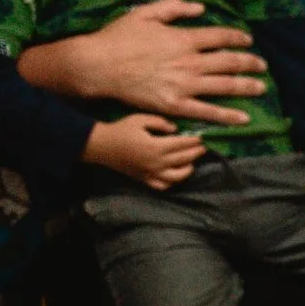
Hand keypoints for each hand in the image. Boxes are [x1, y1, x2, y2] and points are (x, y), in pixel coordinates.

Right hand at [69, 0, 264, 126]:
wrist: (98, 66)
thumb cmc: (119, 37)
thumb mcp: (145, 13)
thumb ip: (174, 8)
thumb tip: (200, 8)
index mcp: (183, 39)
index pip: (220, 37)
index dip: (238, 39)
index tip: (249, 41)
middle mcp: (189, 62)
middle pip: (229, 62)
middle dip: (250, 63)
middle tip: (263, 65)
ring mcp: (185, 85)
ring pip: (225, 86)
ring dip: (247, 86)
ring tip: (261, 87)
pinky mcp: (176, 106)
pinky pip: (208, 112)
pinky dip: (228, 115)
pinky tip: (244, 118)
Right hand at [84, 113, 204, 188]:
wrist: (102, 145)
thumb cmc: (121, 130)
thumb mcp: (140, 119)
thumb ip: (160, 122)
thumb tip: (175, 129)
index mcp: (156, 147)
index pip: (182, 144)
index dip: (194, 141)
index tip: (202, 138)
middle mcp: (157, 163)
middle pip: (183, 159)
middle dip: (195, 153)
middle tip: (202, 148)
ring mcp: (152, 174)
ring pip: (177, 177)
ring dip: (188, 170)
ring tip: (191, 163)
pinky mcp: (145, 180)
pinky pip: (163, 186)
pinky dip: (172, 182)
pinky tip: (175, 175)